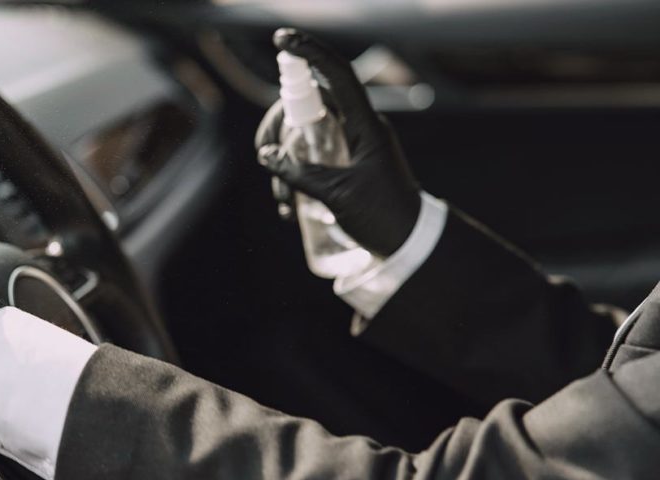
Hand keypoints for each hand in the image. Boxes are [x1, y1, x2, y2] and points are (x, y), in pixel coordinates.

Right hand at [255, 28, 421, 256]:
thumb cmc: (383, 216)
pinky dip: (293, 178)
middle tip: (264, 155)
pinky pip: (310, 159)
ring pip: (304, 136)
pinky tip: (290, 209)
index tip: (282, 40)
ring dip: (284, 166)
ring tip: (283, 204)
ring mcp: (351, 146)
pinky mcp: (344, 166)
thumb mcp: (338, 194)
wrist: (411, 243)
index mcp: (365, 125)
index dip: (310, 52)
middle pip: (308, 107)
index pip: (337, 75)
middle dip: (278, 129)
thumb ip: (300, 173)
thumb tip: (269, 156)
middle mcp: (358, 129)